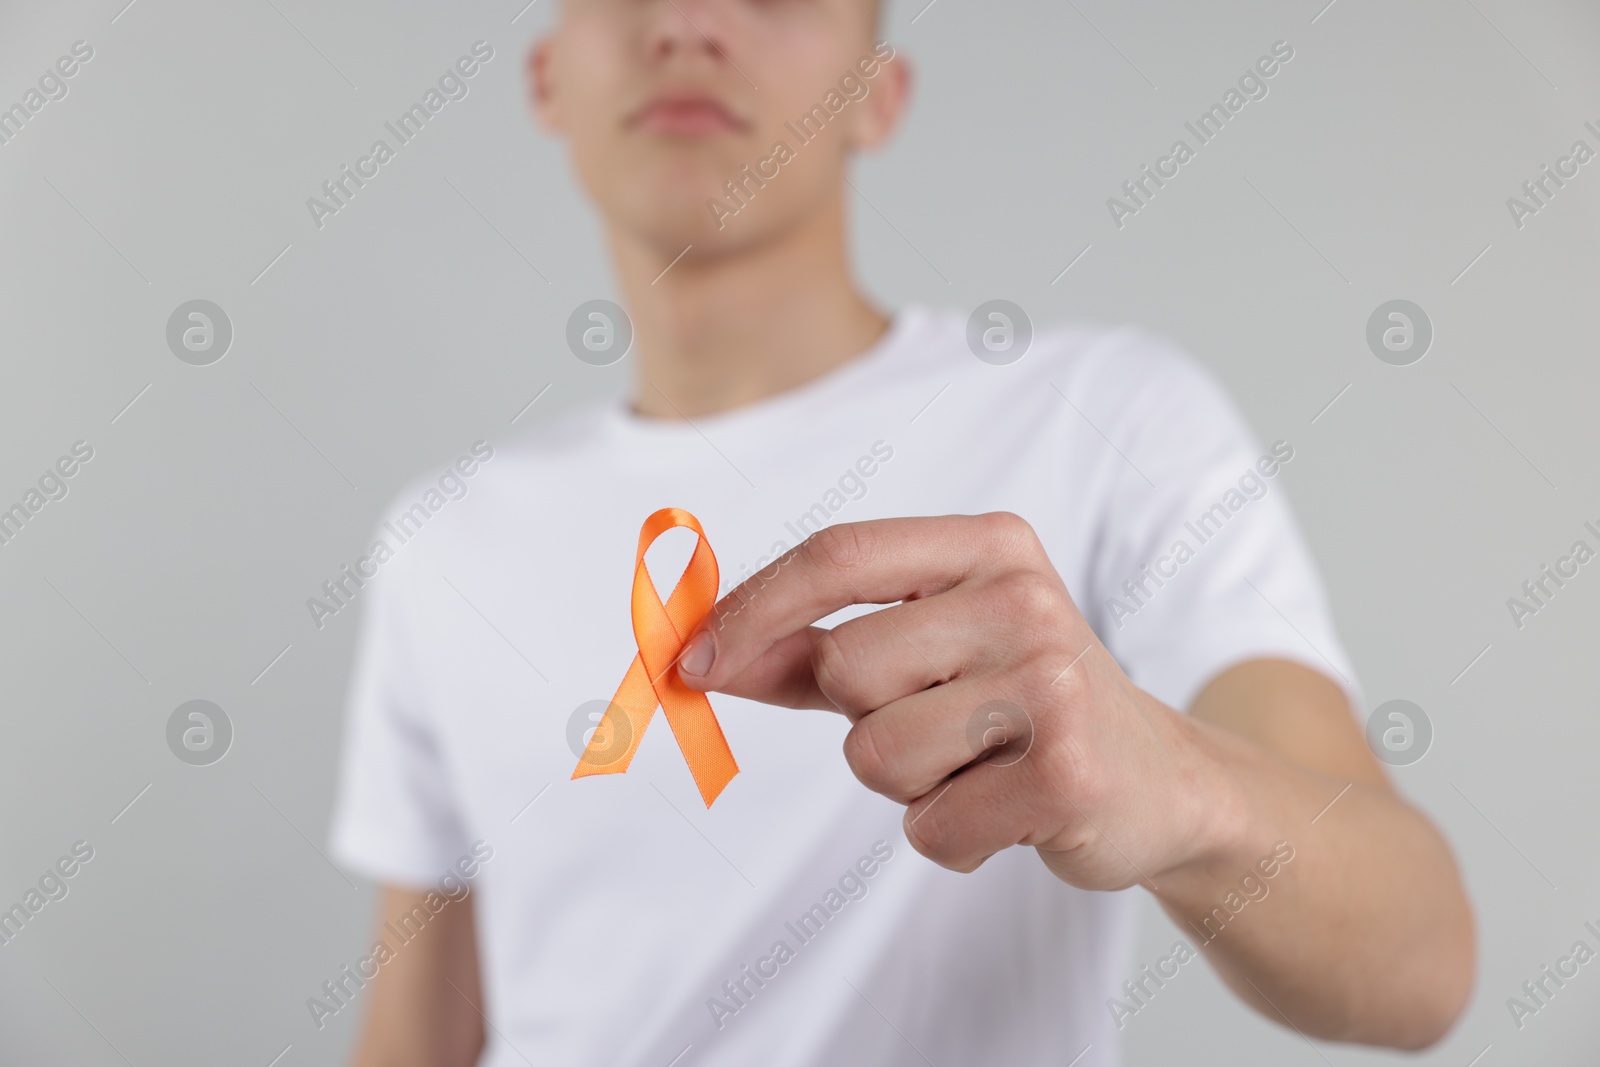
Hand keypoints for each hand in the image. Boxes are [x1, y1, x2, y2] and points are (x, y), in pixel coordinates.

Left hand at [675, 513, 1238, 887]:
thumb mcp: (926, 652)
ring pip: (876, 755)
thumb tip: (702, 653)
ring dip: (908, 784)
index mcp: (989, 546)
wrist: (1163, 781)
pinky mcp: (1068, 772)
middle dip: (865, 718)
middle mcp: (1024, 599)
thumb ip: (815, 647)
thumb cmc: (1020, 705)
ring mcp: (1053, 683)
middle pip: (844, 666)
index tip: (691, 659)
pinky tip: (1012, 810)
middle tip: (945, 726)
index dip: (751, 609)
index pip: (837, 555)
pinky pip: (929, 827)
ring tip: (981, 766)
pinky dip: (952, 836)